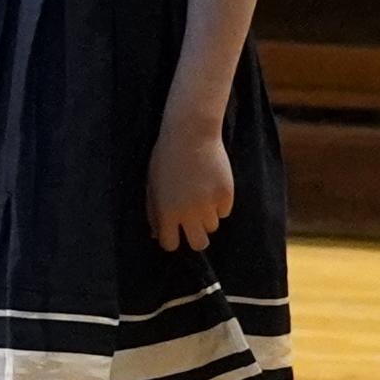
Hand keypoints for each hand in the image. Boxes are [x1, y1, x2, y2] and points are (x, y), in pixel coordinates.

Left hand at [147, 115, 238, 249]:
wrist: (191, 135)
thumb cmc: (166, 158)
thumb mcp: (153, 185)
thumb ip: (154, 211)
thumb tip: (156, 234)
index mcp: (167, 213)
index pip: (170, 244)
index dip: (172, 238)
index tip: (174, 231)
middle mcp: (189, 213)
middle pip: (199, 244)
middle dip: (196, 237)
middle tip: (194, 224)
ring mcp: (209, 205)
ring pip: (213, 227)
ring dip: (208, 216)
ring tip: (201, 195)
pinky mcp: (226, 195)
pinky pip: (225, 211)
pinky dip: (220, 203)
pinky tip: (212, 185)